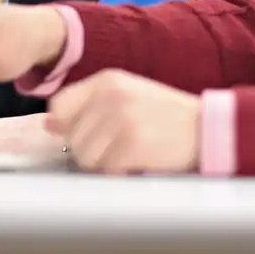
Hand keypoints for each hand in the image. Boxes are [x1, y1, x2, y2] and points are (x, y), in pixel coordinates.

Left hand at [46, 70, 200, 174]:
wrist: (204, 127)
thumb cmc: (165, 116)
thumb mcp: (127, 96)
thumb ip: (89, 106)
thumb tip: (50, 125)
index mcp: (107, 80)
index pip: (59, 106)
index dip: (67, 127)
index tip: (85, 135)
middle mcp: (110, 95)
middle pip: (71, 137)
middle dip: (89, 150)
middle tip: (118, 148)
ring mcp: (121, 119)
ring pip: (85, 157)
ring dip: (104, 164)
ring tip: (128, 154)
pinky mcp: (132, 143)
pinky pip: (106, 169)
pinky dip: (120, 172)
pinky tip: (138, 162)